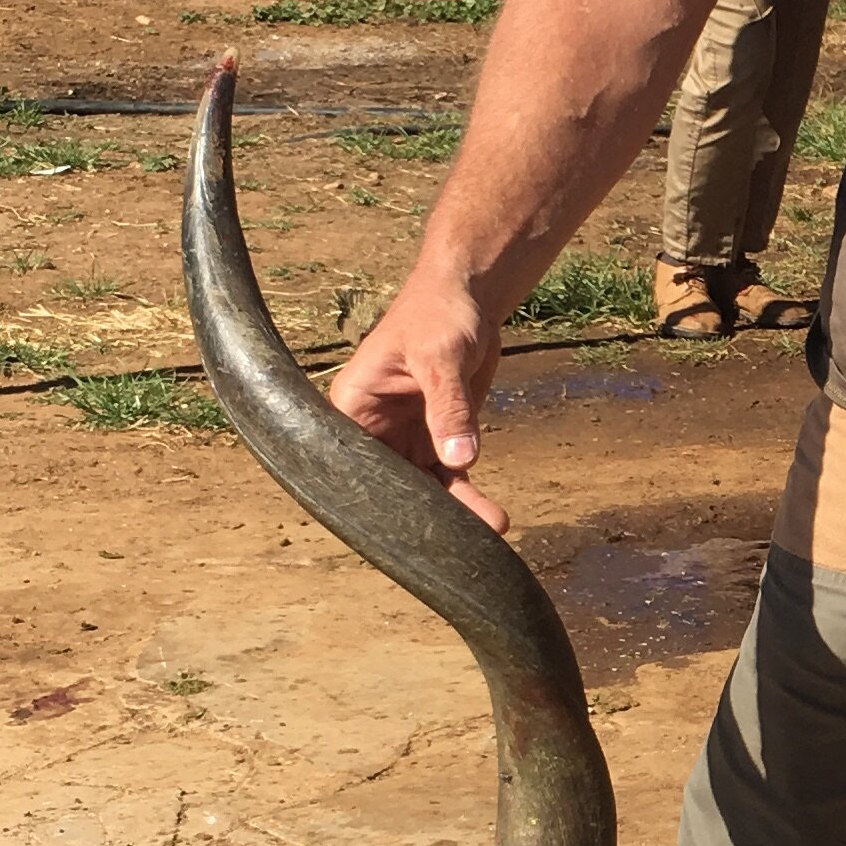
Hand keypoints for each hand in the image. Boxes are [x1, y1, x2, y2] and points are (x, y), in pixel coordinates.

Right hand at [328, 274, 508, 532]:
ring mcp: (404, 437)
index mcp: (351, 408)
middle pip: (389, 487)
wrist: (469, 296)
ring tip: (491, 529)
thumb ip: (449, 408)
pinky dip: (470, 498)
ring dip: (454, 513)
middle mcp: (372, 430)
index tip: (402, 536)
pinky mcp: (436, 438)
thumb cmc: (440, 313)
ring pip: (423, 489)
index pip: (353, 466)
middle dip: (419, 518)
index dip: (375, 501)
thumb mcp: (442, 357)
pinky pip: (450, 478)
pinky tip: (493, 520)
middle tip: (450, 550)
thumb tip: (459, 461)